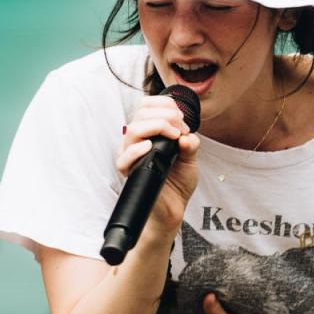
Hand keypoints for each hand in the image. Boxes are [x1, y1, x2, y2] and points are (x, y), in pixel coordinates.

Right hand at [117, 95, 199, 235]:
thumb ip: (190, 143)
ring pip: (132, 130)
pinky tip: (149, 147)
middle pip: (140, 113)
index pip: (147, 105)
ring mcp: (131, 155)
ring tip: (173, 136)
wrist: (173, 208)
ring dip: (156, 126)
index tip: (182, 119)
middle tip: (181, 129)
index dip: (165, 105)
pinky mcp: (128, 172)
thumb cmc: (178, 182)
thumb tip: (185, 136)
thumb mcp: (190, 158)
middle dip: (166, 115)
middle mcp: (137, 141)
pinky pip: (123, 158)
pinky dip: (136, 149)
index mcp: (149, 132)